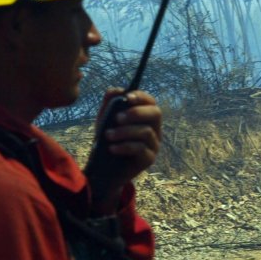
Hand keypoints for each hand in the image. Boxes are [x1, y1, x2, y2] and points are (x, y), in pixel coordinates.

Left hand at [88, 88, 161, 211]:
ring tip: (108, 135)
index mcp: (145, 116)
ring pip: (146, 131)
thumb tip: (116, 90)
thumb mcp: (105, 120)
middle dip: (136, 113)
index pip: (150, 101)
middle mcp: (154, 129)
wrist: (104, 169)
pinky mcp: (149, 159)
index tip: (127, 98)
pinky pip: (141, 149)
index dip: (141, 97)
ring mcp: (154, 144)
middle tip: (117, 118)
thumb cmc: (108, 141)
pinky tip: (112, 148)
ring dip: (125, 132)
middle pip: (156, 114)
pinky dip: (124, 146)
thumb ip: (109, 103)